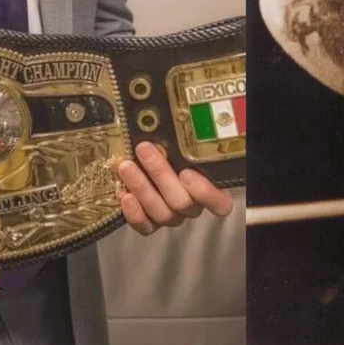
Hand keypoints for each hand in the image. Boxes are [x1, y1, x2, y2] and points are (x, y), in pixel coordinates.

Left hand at [115, 141, 233, 234]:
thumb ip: (177, 140)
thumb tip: (166, 117)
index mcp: (205, 188)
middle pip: (182, 202)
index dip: (205, 193)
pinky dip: (134, 213)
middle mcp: (191, 206)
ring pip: (162, 213)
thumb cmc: (164, 148)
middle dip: (160, 174)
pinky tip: (124, 194)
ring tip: (125, 166)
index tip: (187, 172)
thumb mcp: (174, 142)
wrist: (141, 158)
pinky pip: (146, 227)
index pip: (219, 203)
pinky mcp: (151, 223)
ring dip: (141, 187)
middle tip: (144, 150)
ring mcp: (171, 216)